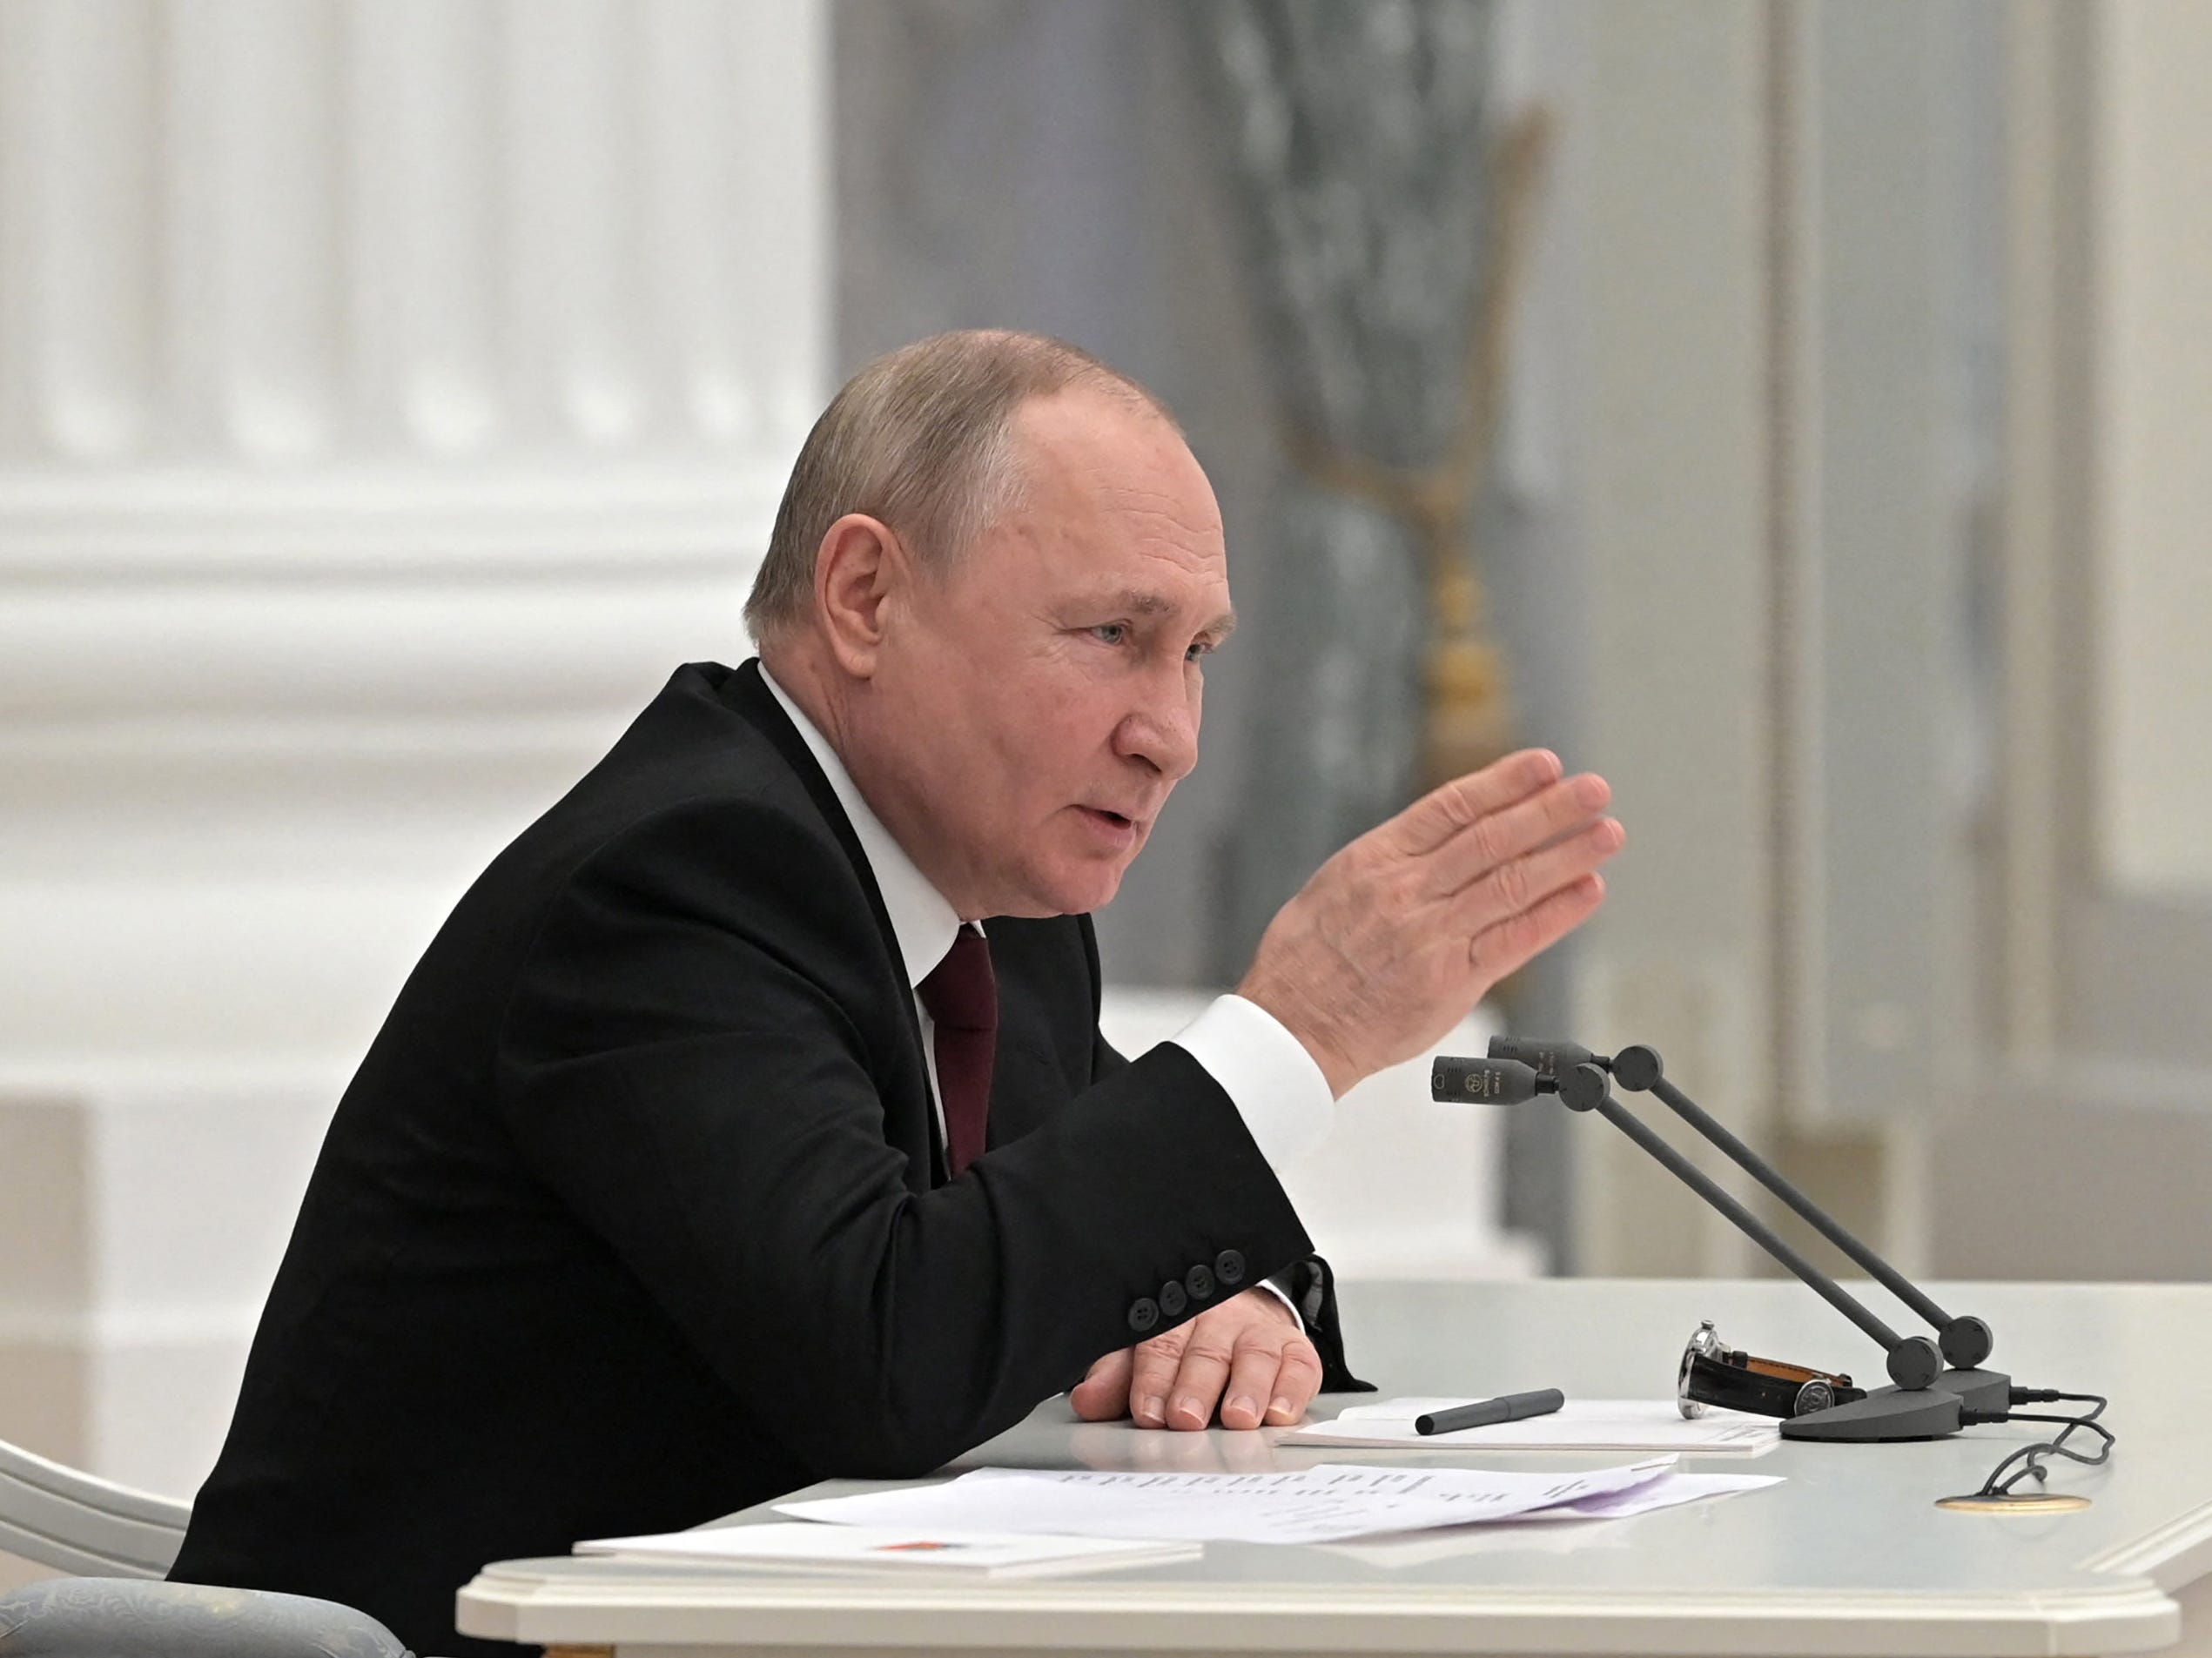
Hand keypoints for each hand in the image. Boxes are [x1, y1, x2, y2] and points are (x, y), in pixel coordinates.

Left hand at [1069, 1288, 1322, 1430]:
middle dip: (1195, 1387)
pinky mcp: (1295, 1352)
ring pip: (1254, 1357)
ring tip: (1238, 1418)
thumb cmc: (1186, 1344)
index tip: (1148, 1412)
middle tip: (1186, 1418)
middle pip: (1206, 1352)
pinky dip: (1291, 1390)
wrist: (1243, 1318)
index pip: (1160, 1344)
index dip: (1153, 1379)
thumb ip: (1117, 1378)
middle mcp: (1219, 1320)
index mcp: (1176, 1316)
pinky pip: (1298, 1367)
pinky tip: (1280, 1413)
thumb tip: (1087, 1400)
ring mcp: (1258, 1334)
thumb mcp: (1143, 1354)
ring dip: (1247, 1389)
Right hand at [1237, 749, 1620, 1097]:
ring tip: (1606, 833)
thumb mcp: (1335, 885)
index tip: (1546, 765)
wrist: (1294, 1027)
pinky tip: (1586, 890)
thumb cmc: (1308, 959)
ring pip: (1511, 884)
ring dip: (1567, 855)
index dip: (1505, 782)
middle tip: (1594, 789)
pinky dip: (1556, 913)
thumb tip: (1448, 834)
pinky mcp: (1450, 981)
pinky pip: (1515, 941)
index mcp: (1375, 860)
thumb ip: (1395, 861)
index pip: (1452, 807)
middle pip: (1492, 839)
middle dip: (1550, 809)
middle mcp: (1406, 892)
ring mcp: (1431, 936)